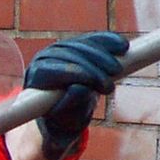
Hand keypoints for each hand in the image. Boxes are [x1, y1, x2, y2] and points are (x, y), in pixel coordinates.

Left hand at [23, 32, 127, 158]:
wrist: (68, 112)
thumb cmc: (63, 120)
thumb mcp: (66, 120)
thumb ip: (70, 106)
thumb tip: (80, 88)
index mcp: (37, 77)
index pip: (54, 69)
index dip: (75, 73)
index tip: (93, 84)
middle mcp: (45, 58)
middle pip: (70, 54)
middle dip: (93, 68)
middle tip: (110, 87)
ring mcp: (62, 48)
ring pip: (83, 44)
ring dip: (103, 56)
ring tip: (117, 70)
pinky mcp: (78, 44)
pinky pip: (94, 39)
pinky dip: (109, 42)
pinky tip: (123, 46)